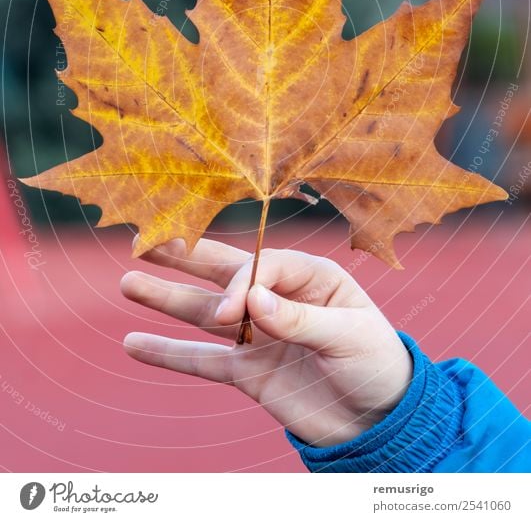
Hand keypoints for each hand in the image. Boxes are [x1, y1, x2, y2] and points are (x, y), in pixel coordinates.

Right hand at [121, 238, 411, 446]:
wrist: (381, 423)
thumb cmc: (377, 365)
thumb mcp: (350, 335)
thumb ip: (299, 318)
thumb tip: (251, 299)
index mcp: (310, 275)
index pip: (262, 266)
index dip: (240, 284)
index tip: (230, 314)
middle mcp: (278, 298)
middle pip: (224, 272)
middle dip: (186, 257)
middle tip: (145, 241)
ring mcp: (259, 335)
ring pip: (204, 312)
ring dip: (166, 297)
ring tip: (127, 281)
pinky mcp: (248, 371)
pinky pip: (202, 361)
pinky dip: (168, 353)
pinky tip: (134, 343)